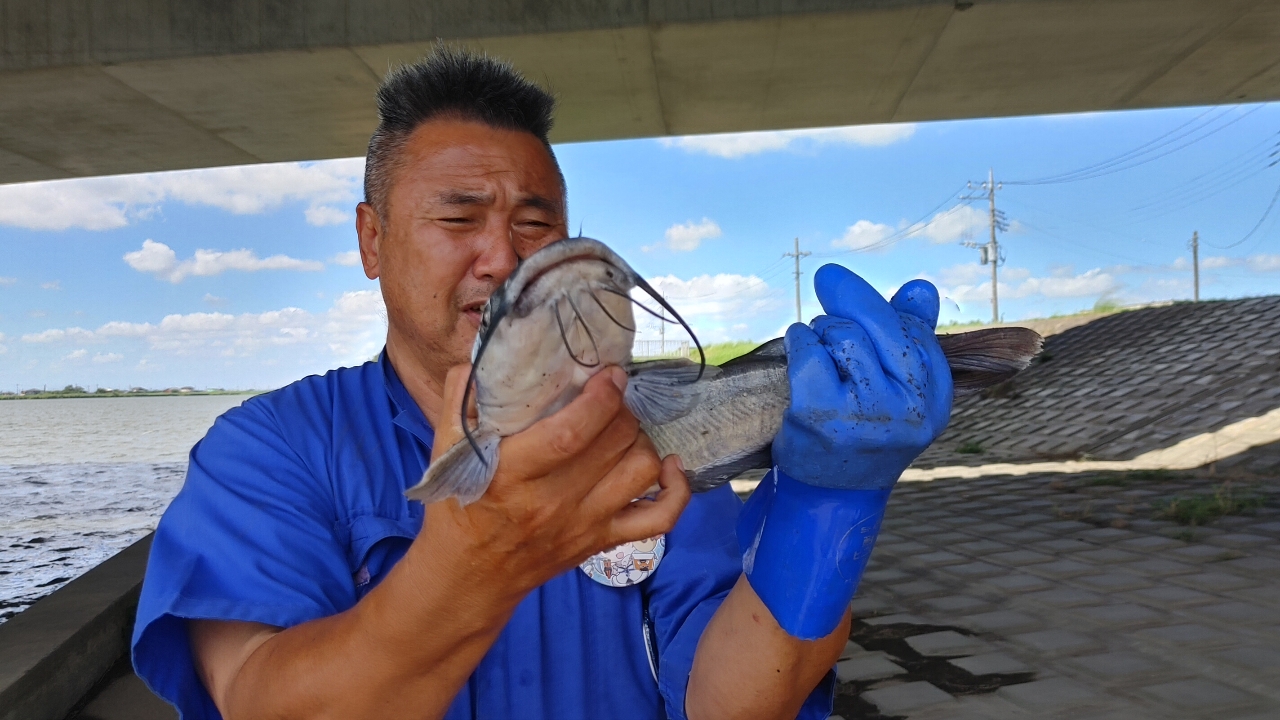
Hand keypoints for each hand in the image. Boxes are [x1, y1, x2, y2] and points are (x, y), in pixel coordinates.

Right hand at [416, 364, 690, 598]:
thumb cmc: (459, 506)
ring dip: (641, 439)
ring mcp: (586, 524)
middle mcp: (555, 502)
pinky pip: (660, 519)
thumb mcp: (445, 451)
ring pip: (641, 471)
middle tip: (611, 394)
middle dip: (621, 408)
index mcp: (514, 474)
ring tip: (623, 426)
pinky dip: (676, 489)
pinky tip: (667, 465)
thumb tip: (486, 353)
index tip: (609, 374)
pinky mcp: (604, 541)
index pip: (572, 433)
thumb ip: (460, 398)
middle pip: (614, 443)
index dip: (600, 399)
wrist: (470, 575)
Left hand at [772, 265, 952, 488]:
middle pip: (879, 323)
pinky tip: (799, 351)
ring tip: (819, 347)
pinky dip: (799, 341)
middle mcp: (907, 410)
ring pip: (842, 333)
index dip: (885, 312)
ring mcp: (864, 414)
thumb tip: (921, 287)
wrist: (831, 495)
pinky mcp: (820, 415)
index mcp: (934, 400)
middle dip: (848, 296)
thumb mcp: (901, 391)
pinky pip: (809, 350)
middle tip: (828, 278)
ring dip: (822, 329)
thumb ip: (913, 338)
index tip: (863, 311)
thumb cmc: (865, 430)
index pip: (913, 331)